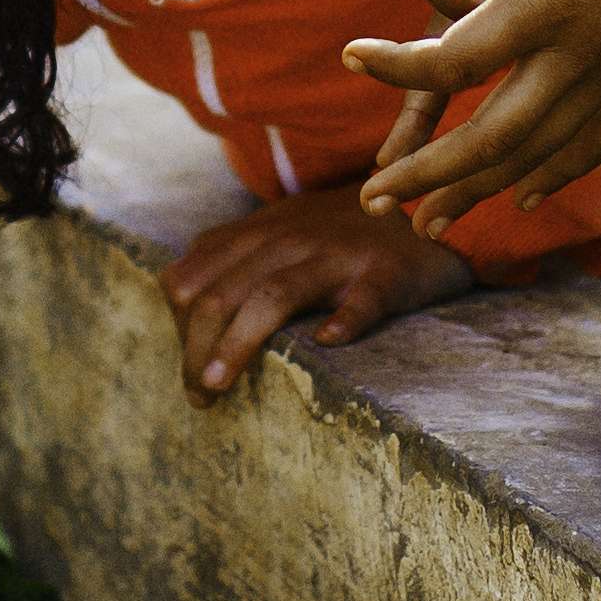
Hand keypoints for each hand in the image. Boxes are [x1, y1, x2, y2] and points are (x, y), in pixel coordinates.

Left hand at [162, 186, 479, 398]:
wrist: (422, 204)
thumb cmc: (339, 233)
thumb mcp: (276, 233)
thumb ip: (230, 258)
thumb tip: (178, 300)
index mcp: (256, 234)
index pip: (190, 280)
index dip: (179, 328)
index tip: (191, 372)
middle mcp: (288, 240)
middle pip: (221, 295)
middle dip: (197, 350)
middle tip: (200, 396)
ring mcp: (336, 254)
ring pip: (273, 296)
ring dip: (239, 343)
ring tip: (218, 384)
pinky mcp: (385, 273)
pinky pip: (362, 299)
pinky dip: (344, 321)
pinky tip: (327, 343)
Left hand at [350, 0, 600, 236]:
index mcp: (549, 9)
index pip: (455, 59)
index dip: (398, 65)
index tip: (352, 56)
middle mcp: (577, 62)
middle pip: (489, 138)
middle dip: (428, 173)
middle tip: (375, 199)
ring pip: (536, 158)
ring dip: (477, 191)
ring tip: (428, 220)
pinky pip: (590, 149)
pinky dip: (550, 176)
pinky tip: (524, 196)